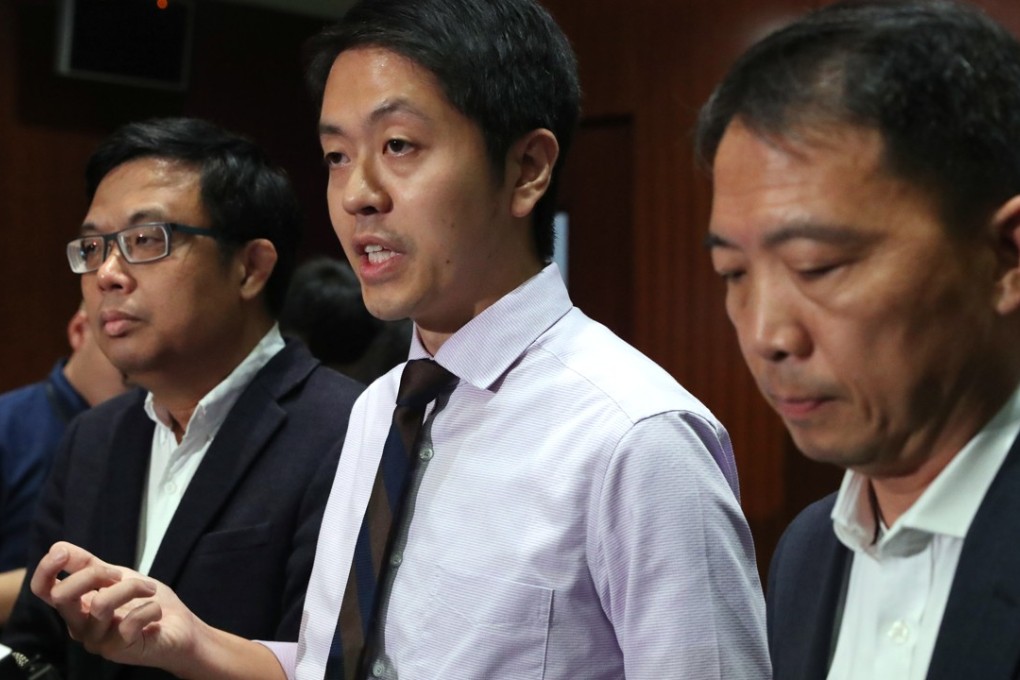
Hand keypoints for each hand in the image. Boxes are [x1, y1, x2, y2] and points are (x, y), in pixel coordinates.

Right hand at [30, 542, 199, 674]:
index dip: (45, 569)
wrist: (180, 627)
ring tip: (150, 590)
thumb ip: (88, 564)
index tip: (62, 553)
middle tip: (120, 575)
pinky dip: (150, 608)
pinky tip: (156, 613)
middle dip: (94, 574)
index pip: (43, 591)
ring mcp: (97, 640)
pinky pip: (130, 621)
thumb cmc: (146, 601)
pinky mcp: (119, 650)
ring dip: (131, 587)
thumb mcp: (117, 577)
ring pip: (100, 604)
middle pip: (62, 595)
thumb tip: (58, 547)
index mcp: (75, 606)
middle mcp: (79, 626)